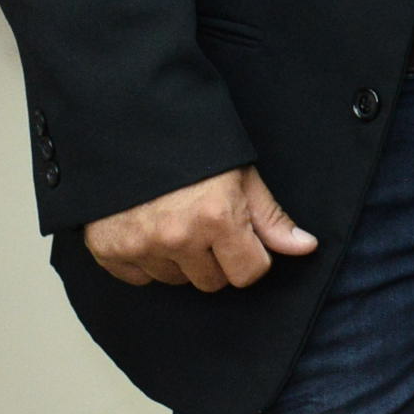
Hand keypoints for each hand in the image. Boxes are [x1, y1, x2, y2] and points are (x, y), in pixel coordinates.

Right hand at [83, 165, 316, 292]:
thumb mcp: (242, 176)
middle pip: (212, 282)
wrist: (131, 131)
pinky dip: (147, 260)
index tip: (243, 238)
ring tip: (176, 220)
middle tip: (206, 225)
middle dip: (216, 259)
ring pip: (176, 281)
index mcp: (217, 217)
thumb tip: (305, 247)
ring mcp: (139, 246)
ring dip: (180, 260)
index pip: (248, 273)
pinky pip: (140, 279)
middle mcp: (177, 237)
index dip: (251, 256)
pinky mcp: (108, 251)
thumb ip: (271, 218)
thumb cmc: (194, 149)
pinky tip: (149, 229)